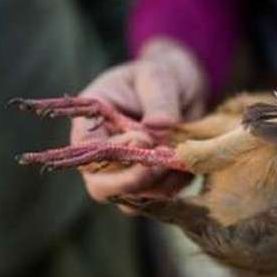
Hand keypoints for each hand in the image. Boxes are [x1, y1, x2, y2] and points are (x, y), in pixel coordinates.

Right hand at [70, 37, 207, 207]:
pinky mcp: (149, 184)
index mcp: (91, 124)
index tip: (144, 137)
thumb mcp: (157, 77)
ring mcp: (125, 173)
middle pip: (101, 187)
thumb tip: (159, 126)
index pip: (88, 151)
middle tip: (164, 159)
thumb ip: (158, 100)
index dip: (113, 153)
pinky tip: (188, 165)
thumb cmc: (160, 76)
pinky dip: (175, 188)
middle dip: (134, 180)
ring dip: (160, 185)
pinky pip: (158, 200)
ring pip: (131, 199)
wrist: (182, 88)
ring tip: (182, 155)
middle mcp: (102, 155)